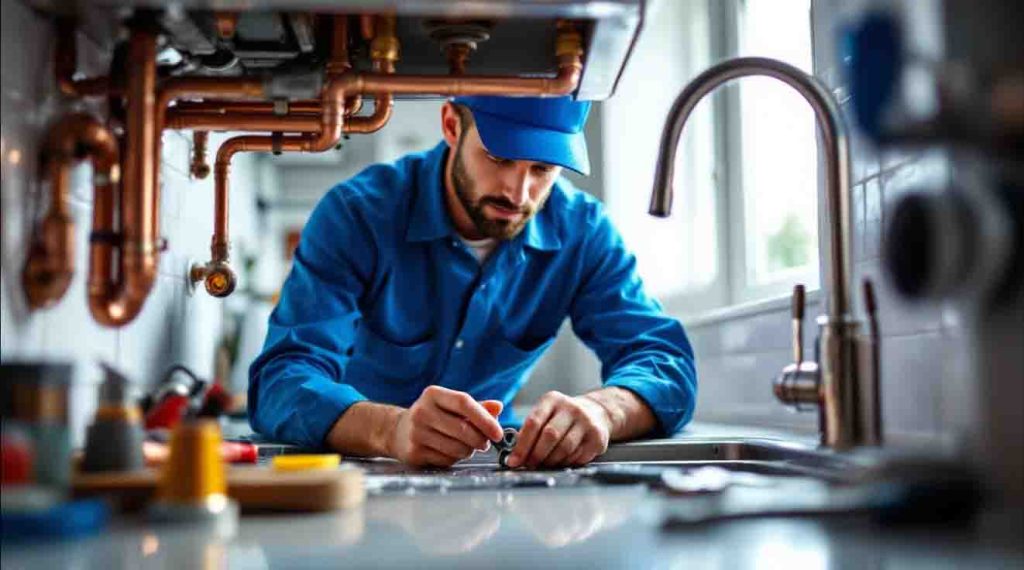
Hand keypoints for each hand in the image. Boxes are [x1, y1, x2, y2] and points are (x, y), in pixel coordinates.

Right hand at [387, 385, 503, 467]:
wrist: (397, 431)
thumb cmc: (432, 417)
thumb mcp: (451, 406)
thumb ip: (476, 407)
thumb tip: (498, 407)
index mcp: (433, 394)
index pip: (464, 402)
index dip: (485, 419)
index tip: (498, 433)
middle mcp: (422, 411)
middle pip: (463, 429)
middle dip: (480, 440)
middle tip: (485, 443)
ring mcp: (416, 433)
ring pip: (457, 448)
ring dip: (469, 451)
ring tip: (466, 447)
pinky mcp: (414, 452)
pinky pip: (446, 460)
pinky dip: (454, 459)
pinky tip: (450, 452)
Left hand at [507, 391, 610, 468]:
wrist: (596, 413)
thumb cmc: (563, 417)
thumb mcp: (546, 414)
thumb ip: (531, 430)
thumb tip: (516, 455)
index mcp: (552, 400)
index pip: (533, 422)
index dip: (522, 445)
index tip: (514, 460)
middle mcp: (571, 408)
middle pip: (550, 435)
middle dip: (536, 455)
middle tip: (529, 465)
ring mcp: (587, 422)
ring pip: (564, 448)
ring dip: (551, 461)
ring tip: (545, 464)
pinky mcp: (598, 438)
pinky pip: (577, 456)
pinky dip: (566, 463)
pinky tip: (562, 461)